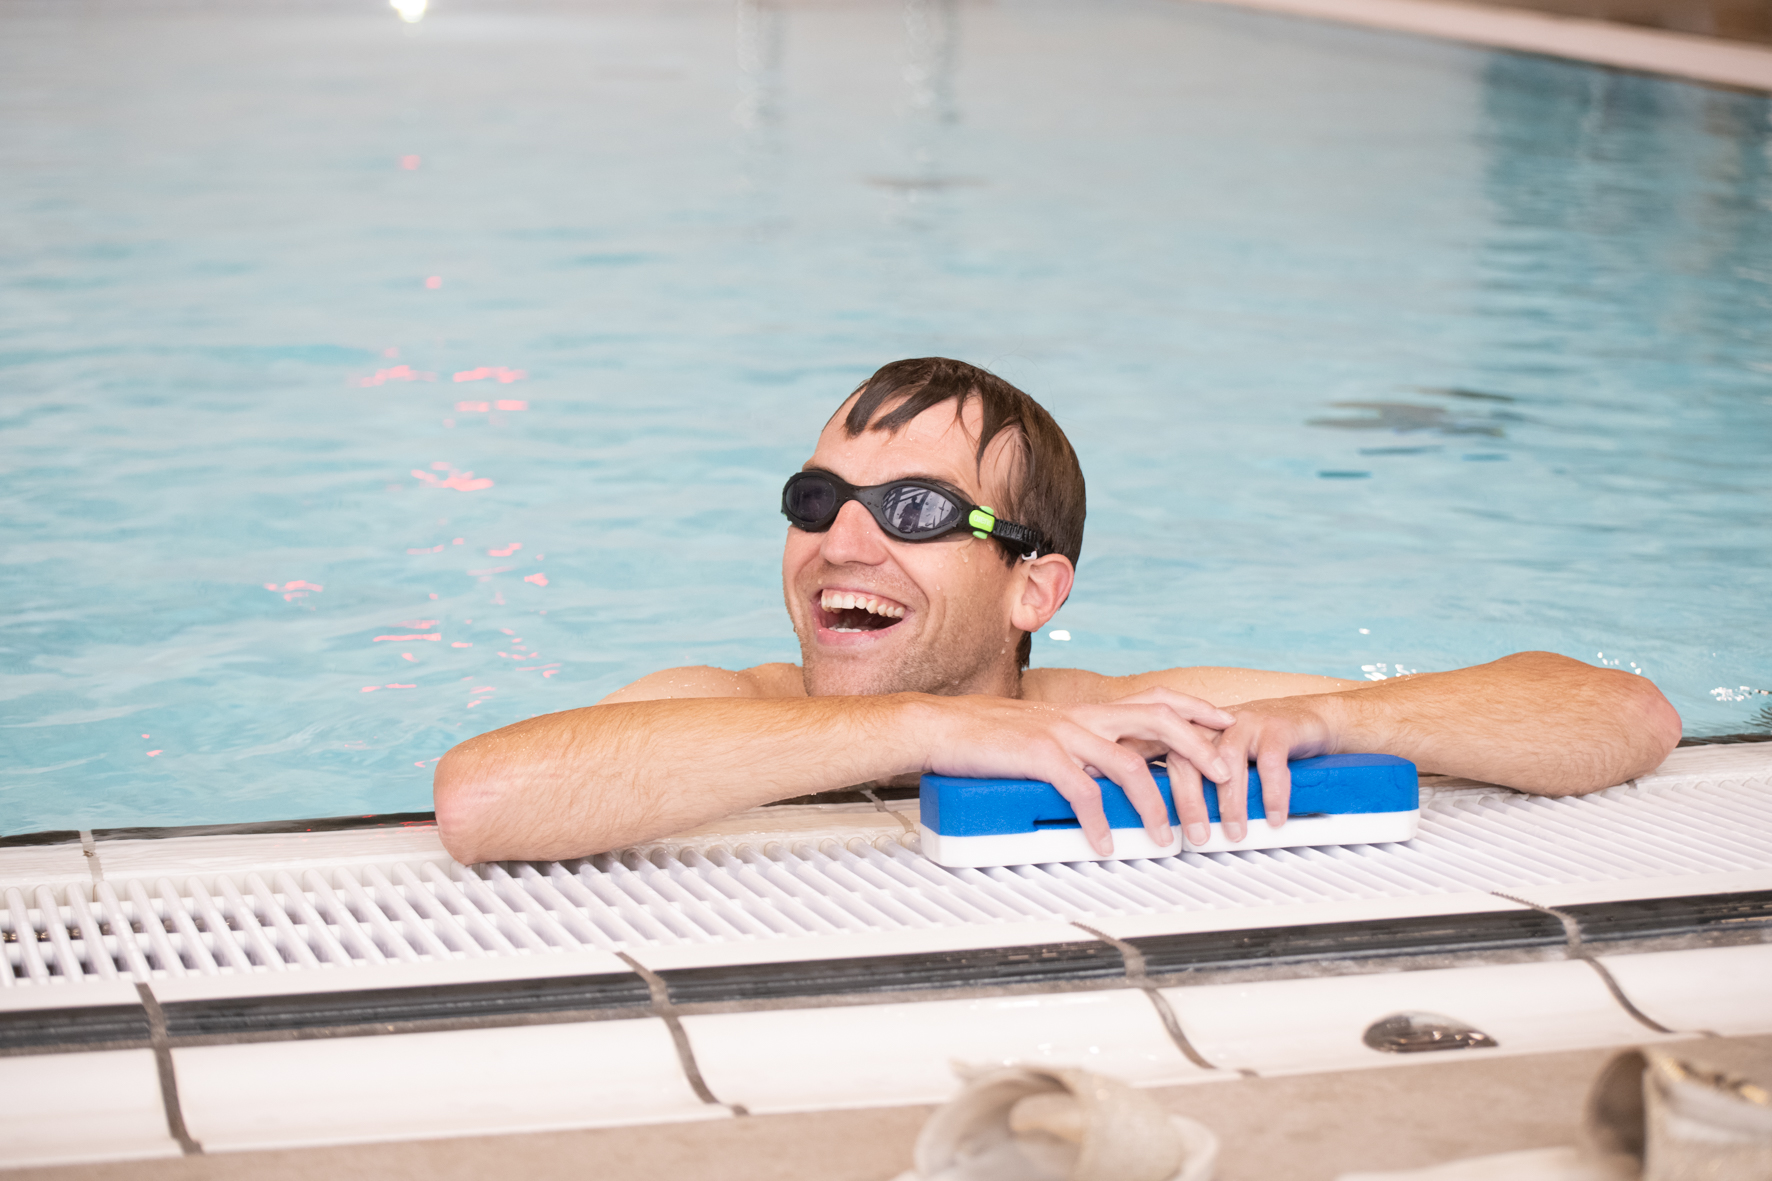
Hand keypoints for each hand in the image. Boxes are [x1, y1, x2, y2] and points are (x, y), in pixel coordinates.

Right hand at [919, 689, 1236, 855]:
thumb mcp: (1046, 734)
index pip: (1155, 700)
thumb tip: (1108, 770)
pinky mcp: (1039, 756)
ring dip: (1155, 803)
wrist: (941, 727)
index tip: (1227, 723)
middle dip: (1198, 747)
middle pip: (1157, 720)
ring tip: (1168, 836)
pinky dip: (1098, 822)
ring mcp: (1063, 734)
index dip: (1196, 709)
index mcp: (1087, 711)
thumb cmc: (989, 735)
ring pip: (1128, 762)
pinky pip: (1081, 792)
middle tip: (1224, 777)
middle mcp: (1082, 717)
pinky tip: (1104, 844)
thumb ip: (1080, 747)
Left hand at [1170, 696, 1336, 844]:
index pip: (1168, 760)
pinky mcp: (1277, 727)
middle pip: (1188, 757)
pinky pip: (1270, 762)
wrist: (1308, 717)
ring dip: (1230, 802)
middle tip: (1198, 834)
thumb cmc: (1263, 744)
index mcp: (1195, 732)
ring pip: (1227, 760)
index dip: (1163, 792)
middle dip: (1190, 801)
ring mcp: (1245, 722)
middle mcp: (1214, 723)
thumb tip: (1192, 823)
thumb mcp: (1228, 761)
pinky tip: (1273, 816)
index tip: (1165, 826)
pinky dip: (1271, 793)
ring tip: (1235, 832)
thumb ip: (1209, 782)